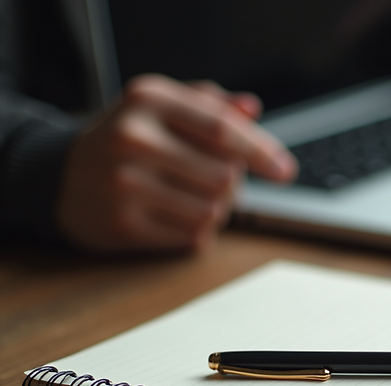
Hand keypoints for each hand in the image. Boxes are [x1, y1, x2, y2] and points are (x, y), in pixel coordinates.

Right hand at [58, 74, 296, 252]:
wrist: (60, 177)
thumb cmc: (127, 139)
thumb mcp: (162, 107)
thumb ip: (211, 105)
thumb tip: (251, 109)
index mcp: (147, 99)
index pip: (222, 129)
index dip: (261, 152)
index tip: (285, 171)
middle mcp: (130, 137)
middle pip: (225, 176)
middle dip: (234, 184)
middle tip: (215, 180)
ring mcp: (122, 184)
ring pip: (213, 211)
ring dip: (218, 210)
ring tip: (191, 197)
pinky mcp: (121, 225)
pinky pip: (192, 238)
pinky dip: (196, 232)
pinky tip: (172, 216)